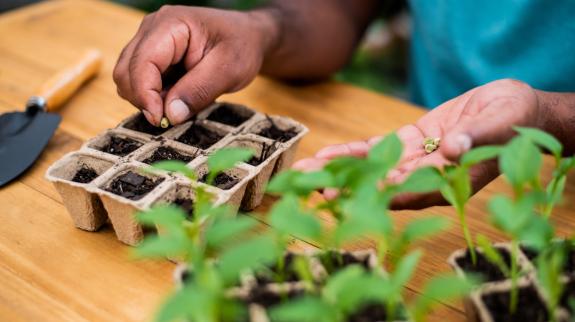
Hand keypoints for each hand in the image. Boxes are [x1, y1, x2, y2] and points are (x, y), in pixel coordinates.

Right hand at [113, 5, 277, 125]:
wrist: (248, 37)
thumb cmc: (241, 46)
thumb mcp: (229, 70)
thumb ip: (199, 91)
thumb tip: (170, 115)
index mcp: (170, 24)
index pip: (141, 63)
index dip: (145, 95)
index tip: (161, 120)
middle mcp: (152, 30)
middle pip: (126, 72)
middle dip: (144, 99)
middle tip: (174, 115)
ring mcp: (148, 41)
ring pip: (128, 79)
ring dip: (148, 99)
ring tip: (181, 102)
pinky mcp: (151, 56)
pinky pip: (139, 82)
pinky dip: (153, 97)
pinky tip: (177, 97)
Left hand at [294, 79, 543, 208]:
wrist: (514, 109)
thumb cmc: (514, 120)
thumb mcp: (500, 123)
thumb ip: (475, 136)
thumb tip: (453, 148)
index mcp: (450, 182)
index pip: (408, 191)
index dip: (378, 194)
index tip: (347, 197)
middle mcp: (427, 178)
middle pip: (380, 184)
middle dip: (345, 185)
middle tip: (308, 188)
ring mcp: (416, 161)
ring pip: (372, 167)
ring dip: (339, 169)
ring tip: (305, 171)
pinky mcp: (410, 143)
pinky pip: (377, 149)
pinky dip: (353, 152)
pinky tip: (327, 154)